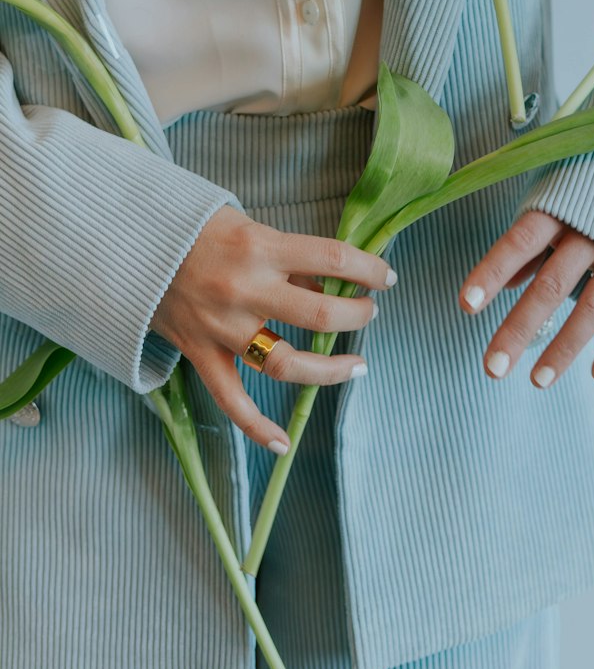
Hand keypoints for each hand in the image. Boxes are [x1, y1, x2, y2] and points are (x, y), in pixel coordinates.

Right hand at [150, 204, 396, 452]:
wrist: (131, 246)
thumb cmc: (197, 228)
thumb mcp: (249, 225)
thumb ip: (288, 258)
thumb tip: (329, 285)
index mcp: (261, 247)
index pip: (332, 258)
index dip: (368, 269)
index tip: (386, 276)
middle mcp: (245, 289)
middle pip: (319, 316)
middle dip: (358, 316)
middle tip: (370, 312)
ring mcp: (222, 327)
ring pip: (286, 364)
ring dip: (330, 370)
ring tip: (357, 366)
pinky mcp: (200, 353)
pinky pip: (231, 400)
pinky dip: (258, 426)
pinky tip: (283, 443)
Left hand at [458, 209, 593, 388]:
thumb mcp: (562, 191)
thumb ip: (537, 233)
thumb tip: (509, 280)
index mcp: (562, 205)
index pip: (520, 242)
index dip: (493, 272)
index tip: (466, 307)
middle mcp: (593, 231)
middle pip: (551, 285)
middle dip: (519, 329)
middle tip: (492, 368)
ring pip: (593, 308)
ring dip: (565, 348)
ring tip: (538, 381)